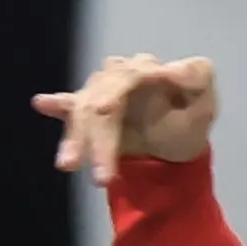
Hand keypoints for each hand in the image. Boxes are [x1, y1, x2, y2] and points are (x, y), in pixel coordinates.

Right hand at [35, 48, 219, 173]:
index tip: (107, 116)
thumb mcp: (205, 104)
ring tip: (68, 165)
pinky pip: (70, 105)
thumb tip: (173, 69)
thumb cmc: (189, 125)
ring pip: (84, 110)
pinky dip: (57, 105)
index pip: (127, 78)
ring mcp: (103, 90)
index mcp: (147, 68)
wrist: (174, 148)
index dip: (114, 98)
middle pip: (101, 100)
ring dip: (75, 138)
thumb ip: (197, 80)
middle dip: (97, 139)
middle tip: (100, 177)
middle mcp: (121, 73)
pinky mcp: (91, 110)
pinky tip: (42, 103)